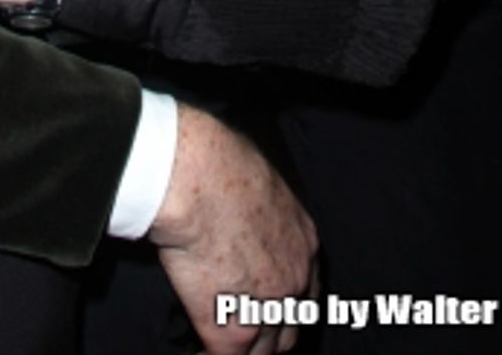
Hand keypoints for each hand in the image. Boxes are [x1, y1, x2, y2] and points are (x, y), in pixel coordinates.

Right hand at [151, 107, 318, 354]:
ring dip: (244, 345)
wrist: (195, 180)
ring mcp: (268, 310)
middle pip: (291, 328)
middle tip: (247, 328)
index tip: (270, 305)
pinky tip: (199, 348)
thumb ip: (262, 216)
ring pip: (262, 350)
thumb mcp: (261, 185)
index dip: (286, 302)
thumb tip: (243, 220)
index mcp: (304, 243)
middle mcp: (295, 282)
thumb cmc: (219, 165)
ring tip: (222, 338)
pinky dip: (210, 353)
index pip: (305, 290)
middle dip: (270, 331)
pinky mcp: (232, 332)